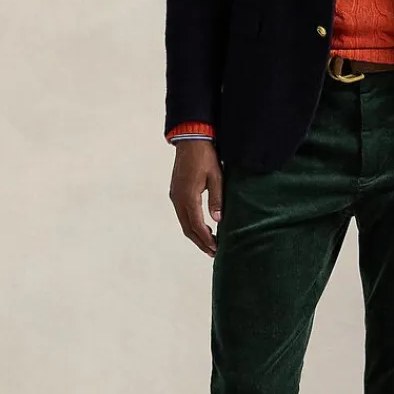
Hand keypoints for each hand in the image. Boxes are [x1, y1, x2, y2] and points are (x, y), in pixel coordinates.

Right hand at [169, 140, 222, 256]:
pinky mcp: (176, 193)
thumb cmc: (205, 157)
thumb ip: (216, 199)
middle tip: (213, 252)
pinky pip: (182, 214)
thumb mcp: (216, 177)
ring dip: (196, 234)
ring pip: (184, 222)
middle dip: (200, 242)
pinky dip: (191, 224)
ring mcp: (175, 196)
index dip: (206, 239)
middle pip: (188, 228)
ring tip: (210, 243)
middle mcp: (178, 199)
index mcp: (188, 196)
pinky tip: (202, 227)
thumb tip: (218, 219)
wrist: (190, 140)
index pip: (196, 225)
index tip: (216, 249)